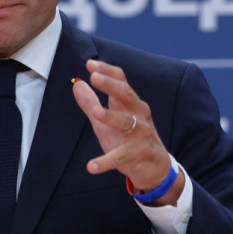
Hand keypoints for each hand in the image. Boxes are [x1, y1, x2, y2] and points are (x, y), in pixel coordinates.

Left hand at [72, 59, 182, 204]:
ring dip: (111, 116)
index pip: (121, 81)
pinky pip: (121, 157)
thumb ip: (91, 103)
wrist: (155, 169)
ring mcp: (141, 134)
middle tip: (94, 77)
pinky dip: (106, 162)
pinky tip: (91, 166)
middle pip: (126, 95)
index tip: (90, 64)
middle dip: (111, 85)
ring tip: (96, 112)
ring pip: (127, 122)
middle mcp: (139, 114)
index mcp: (130, 104)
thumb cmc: (129, 140)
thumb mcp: (106, 122)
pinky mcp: (139, 154)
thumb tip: (77, 84)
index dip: (107, 71)